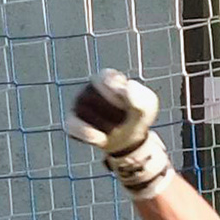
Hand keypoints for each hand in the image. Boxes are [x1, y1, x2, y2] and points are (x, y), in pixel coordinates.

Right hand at [66, 69, 171, 198]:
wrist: (130, 140)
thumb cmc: (137, 116)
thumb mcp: (147, 105)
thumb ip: (141, 95)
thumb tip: (129, 86)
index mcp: (107, 78)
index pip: (105, 78)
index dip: (117, 93)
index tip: (129, 105)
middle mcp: (89, 88)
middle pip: (96, 97)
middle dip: (115, 113)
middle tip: (126, 121)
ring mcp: (78, 105)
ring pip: (87, 112)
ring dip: (107, 125)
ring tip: (117, 130)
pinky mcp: (72, 122)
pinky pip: (73, 125)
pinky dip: (86, 133)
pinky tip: (101, 139)